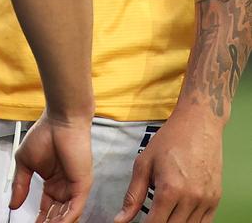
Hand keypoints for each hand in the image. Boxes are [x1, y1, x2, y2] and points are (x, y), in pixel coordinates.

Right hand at [10, 111, 91, 222]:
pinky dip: (66, 219)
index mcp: (52, 183)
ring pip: (66, 215)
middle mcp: (64, 187)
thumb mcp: (25, 162)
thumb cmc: (45, 133)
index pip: (47, 208)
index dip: (40, 220)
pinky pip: (75, 208)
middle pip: (57, 215)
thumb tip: (12, 204)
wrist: (60, 120)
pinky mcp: (82, 185)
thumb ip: (20, 185)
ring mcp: (74, 187)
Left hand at [114, 107, 222, 222]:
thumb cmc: (170, 139)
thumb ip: (133, 195)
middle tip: (152, 215)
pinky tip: (180, 214)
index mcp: (170, 189)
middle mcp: (190, 198)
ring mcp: (206, 200)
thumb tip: (120, 219)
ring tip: (165, 213)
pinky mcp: (216, 199)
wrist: (198, 123)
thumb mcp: (144, 163)